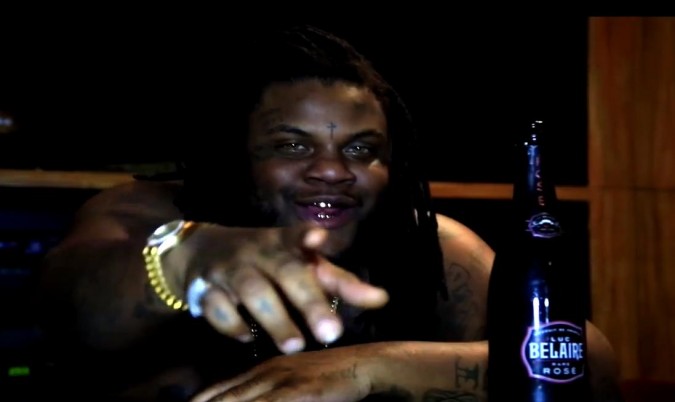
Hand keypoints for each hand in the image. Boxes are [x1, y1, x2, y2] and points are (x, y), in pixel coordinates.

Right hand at [177, 222, 388, 352]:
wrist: (202, 251)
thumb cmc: (267, 260)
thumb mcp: (301, 264)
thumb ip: (340, 283)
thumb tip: (381, 299)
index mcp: (284, 244)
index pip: (297, 237)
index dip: (306, 237)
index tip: (318, 238)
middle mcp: (259, 252)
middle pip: (284, 272)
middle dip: (308, 302)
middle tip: (331, 333)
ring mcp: (230, 269)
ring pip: (252, 290)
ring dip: (275, 318)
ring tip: (295, 346)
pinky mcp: (205, 289)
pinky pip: (217, 307)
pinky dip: (231, 325)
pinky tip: (246, 337)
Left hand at [189, 346, 372, 401]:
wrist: (364, 364)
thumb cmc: (330, 376)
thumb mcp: (293, 380)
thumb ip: (269, 392)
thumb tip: (251, 397)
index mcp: (261, 371)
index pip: (218, 392)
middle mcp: (265, 374)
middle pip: (221, 398)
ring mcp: (280, 381)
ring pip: (238, 401)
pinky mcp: (298, 390)